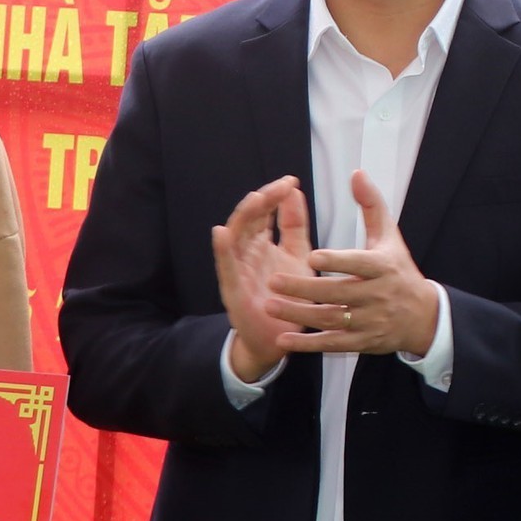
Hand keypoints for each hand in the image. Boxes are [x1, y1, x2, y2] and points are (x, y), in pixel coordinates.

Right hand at [212, 176, 313, 380]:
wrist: (278, 339)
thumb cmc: (287, 297)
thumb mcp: (298, 256)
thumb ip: (295, 225)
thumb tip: (293, 191)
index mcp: (261, 244)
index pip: (264, 212)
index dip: (274, 196)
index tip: (291, 182)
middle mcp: (247, 253)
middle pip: (249, 219)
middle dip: (263, 200)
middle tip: (279, 186)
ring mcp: (237, 270)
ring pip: (235, 237)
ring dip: (244, 217)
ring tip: (255, 199)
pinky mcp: (232, 290)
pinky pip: (225, 267)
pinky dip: (222, 249)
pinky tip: (221, 233)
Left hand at [271, 172, 439, 358]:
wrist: (422, 316)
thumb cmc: (399, 270)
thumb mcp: (389, 236)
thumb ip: (371, 205)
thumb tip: (356, 173)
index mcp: (382, 267)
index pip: (359, 263)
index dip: (337, 261)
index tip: (312, 255)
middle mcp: (377, 295)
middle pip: (338, 293)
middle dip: (304, 288)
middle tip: (272, 281)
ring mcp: (370, 321)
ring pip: (332, 319)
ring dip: (299, 315)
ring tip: (269, 305)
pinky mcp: (363, 342)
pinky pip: (334, 344)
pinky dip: (309, 344)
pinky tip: (284, 340)